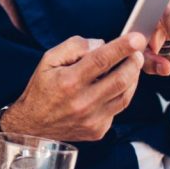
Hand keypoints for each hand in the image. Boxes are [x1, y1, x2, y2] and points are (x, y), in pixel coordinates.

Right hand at [2, 33, 145, 141]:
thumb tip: (100, 44)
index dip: (122, 47)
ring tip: (131, 66)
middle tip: (137, 52)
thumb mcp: (48, 60)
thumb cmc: (41, 89)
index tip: (136, 38)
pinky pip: (117, 109)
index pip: (101, 60)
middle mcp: (83, 102)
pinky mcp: (98, 130)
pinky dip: (121, 94)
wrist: (32, 126)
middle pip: (120, 79)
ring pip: (125, 96)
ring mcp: (92, 119)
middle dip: (134, 62)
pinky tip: (116, 86)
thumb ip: (73, 47)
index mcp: (69, 81)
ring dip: (132, 78)